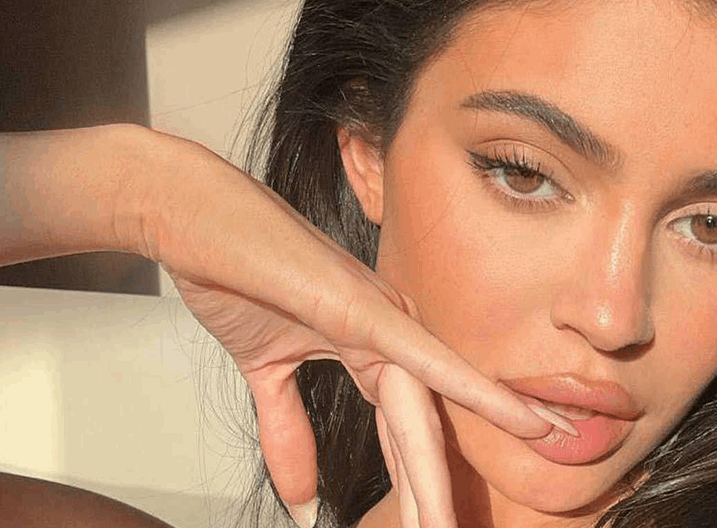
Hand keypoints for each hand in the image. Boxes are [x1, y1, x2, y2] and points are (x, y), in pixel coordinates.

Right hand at [122, 131, 563, 526]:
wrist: (195, 220)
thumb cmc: (234, 274)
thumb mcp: (265, 372)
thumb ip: (288, 429)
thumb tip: (303, 494)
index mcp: (373, 352)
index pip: (403, 437)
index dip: (424, 486)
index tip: (440, 525)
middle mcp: (391, 337)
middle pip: (419, 438)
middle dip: (434, 499)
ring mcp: (383, 322)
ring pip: (425, 418)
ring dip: (437, 481)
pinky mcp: (365, 310)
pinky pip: (428, 361)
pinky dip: (474, 393)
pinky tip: (522, 421)